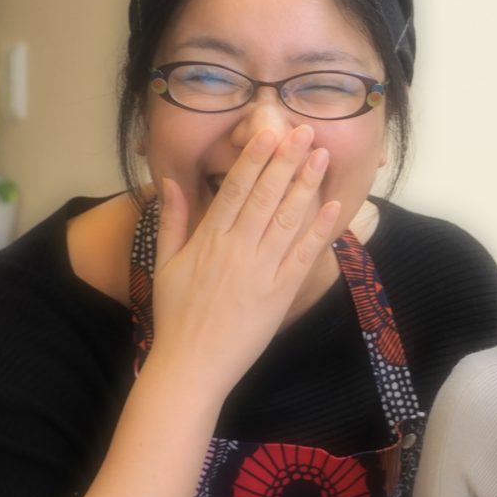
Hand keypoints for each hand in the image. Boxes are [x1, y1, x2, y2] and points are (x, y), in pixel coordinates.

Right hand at [149, 125, 339, 393]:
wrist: (192, 365)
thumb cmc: (175, 315)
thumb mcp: (163, 263)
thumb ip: (171, 219)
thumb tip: (170, 181)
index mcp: (209, 239)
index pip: (235, 189)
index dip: (255, 158)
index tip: (269, 132)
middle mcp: (237, 249)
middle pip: (267, 195)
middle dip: (288, 161)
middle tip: (306, 131)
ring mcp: (262, 270)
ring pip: (288, 219)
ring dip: (307, 185)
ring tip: (322, 156)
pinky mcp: (281, 293)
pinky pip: (304, 256)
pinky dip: (319, 230)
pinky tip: (333, 207)